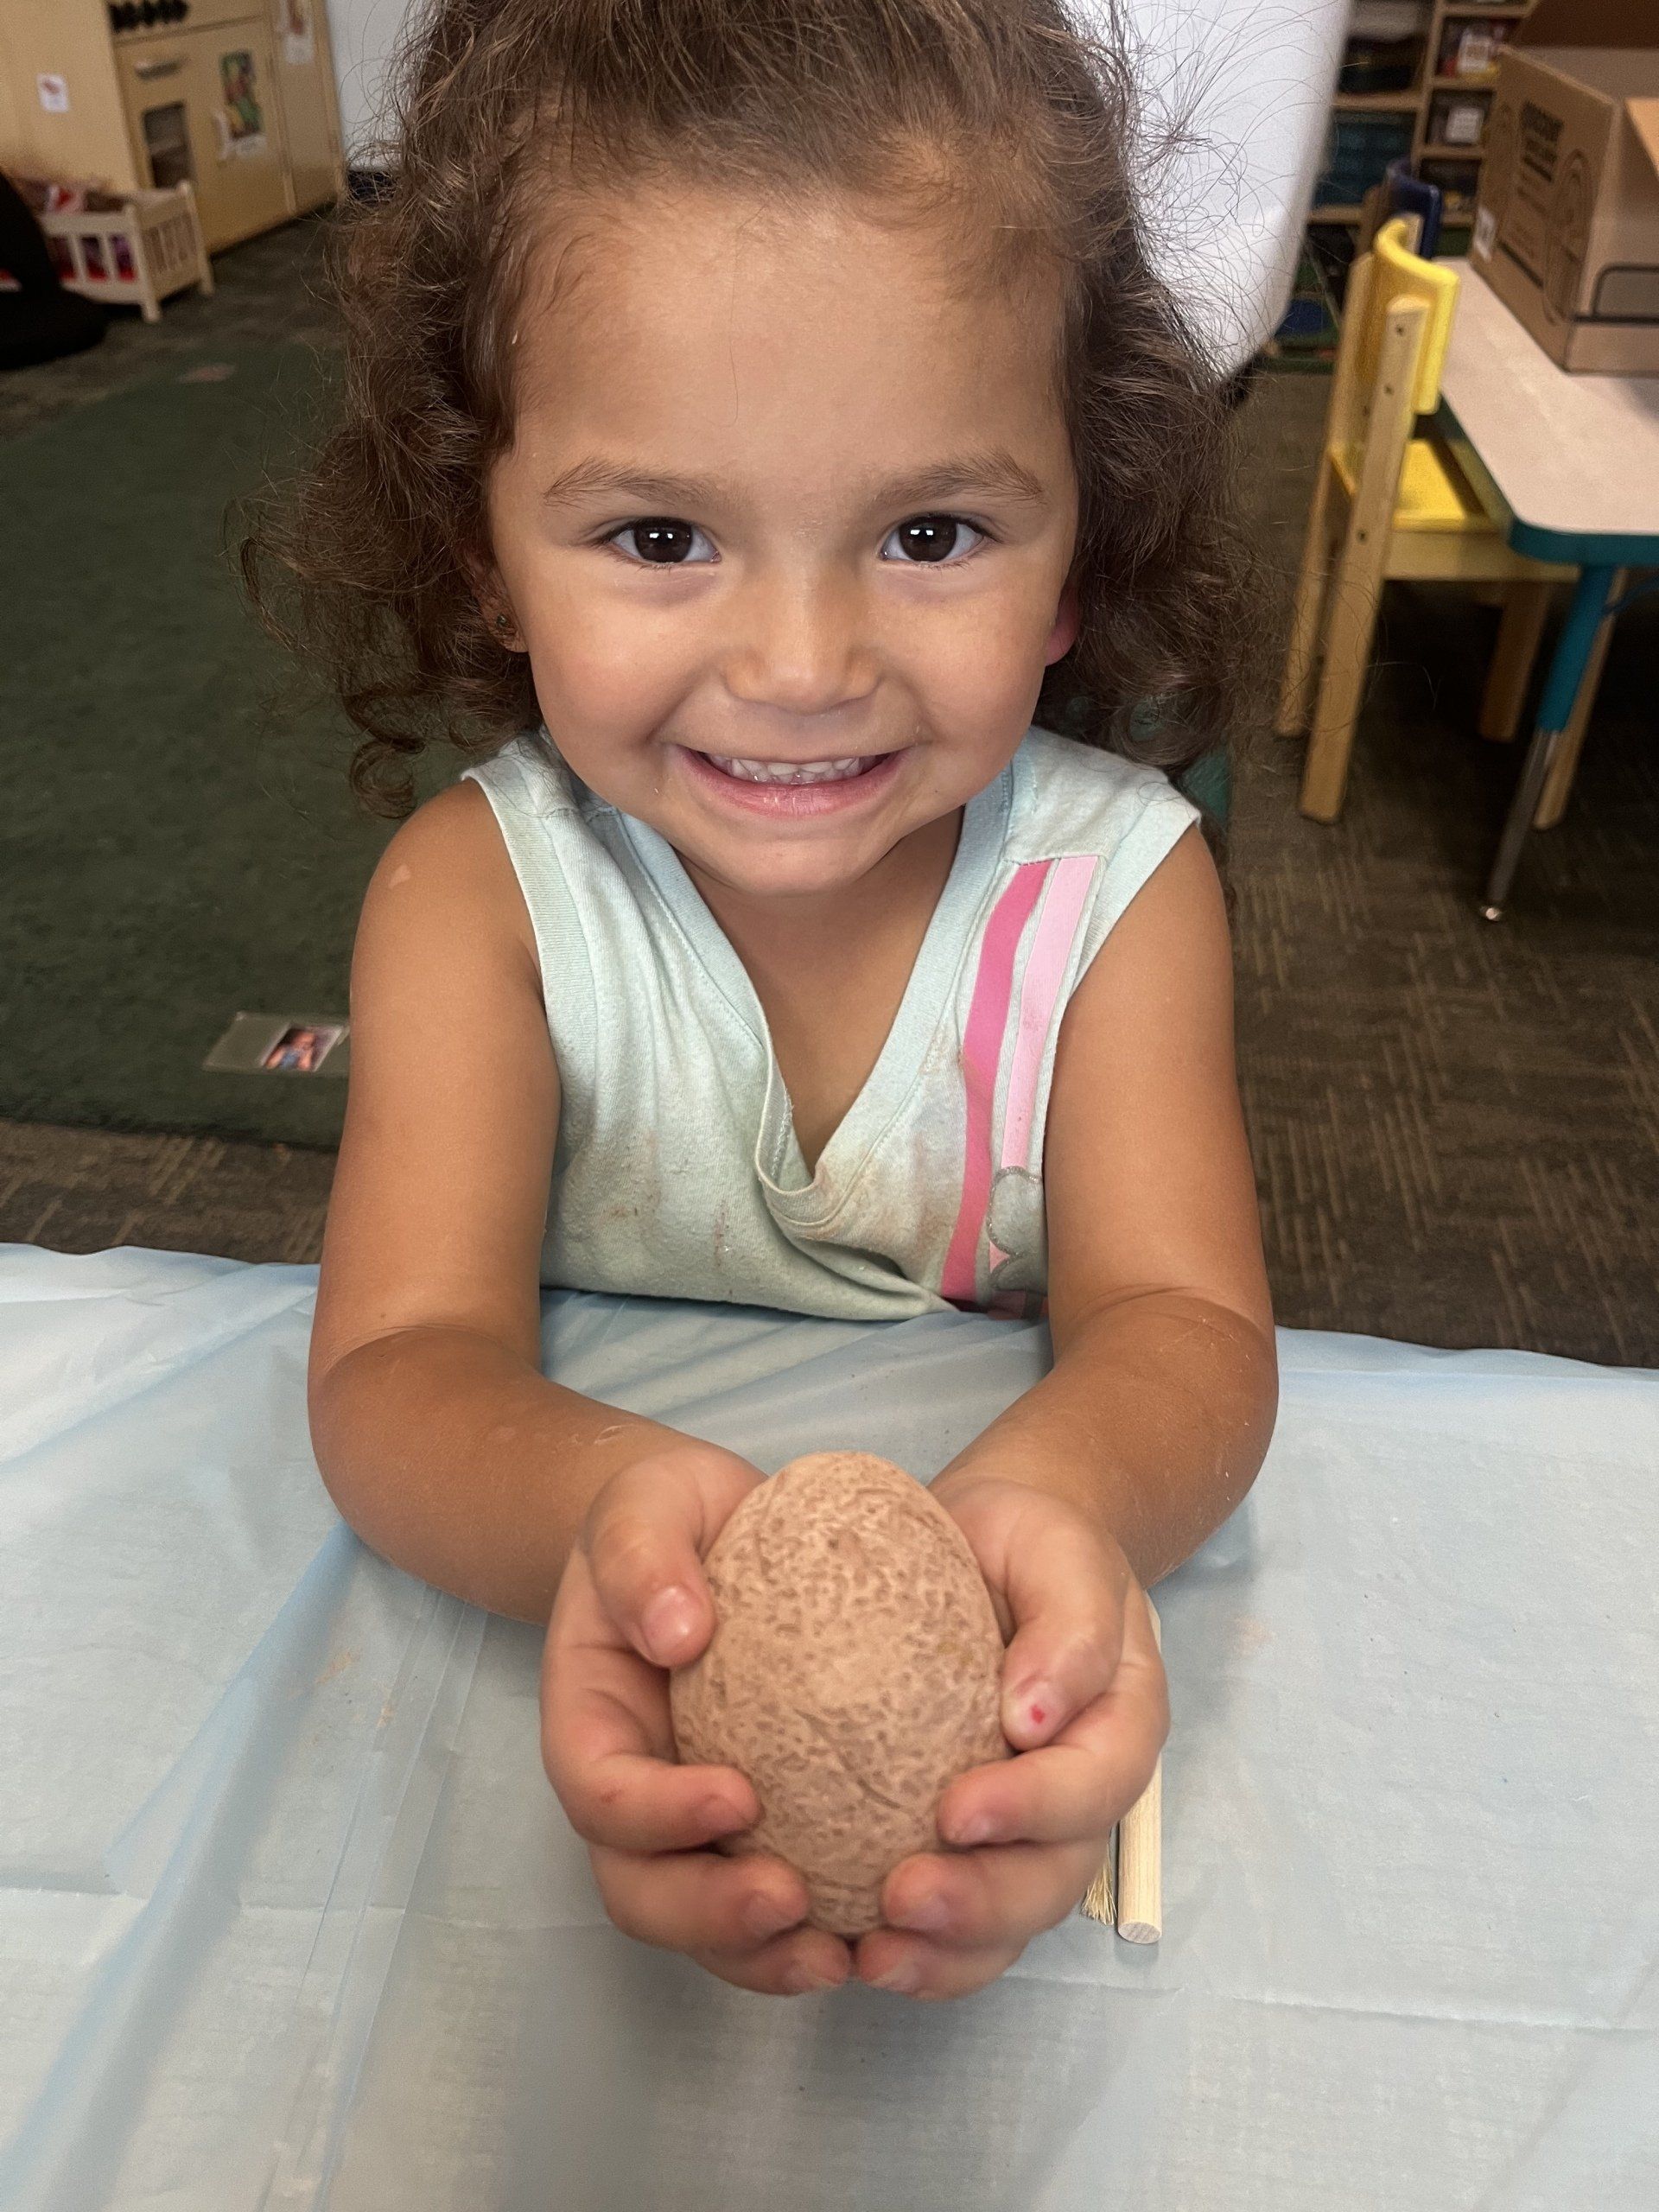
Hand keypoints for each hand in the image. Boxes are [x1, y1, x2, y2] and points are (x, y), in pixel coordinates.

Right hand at [540, 1441, 854, 1996]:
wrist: (710, 1529)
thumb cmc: (668, 1516)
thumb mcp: (644, 1505)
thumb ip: (645, 1558)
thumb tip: (678, 1632)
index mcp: (590, 1720)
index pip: (601, 1790)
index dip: (659, 1812)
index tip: (740, 1793)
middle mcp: (632, 1790)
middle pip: (640, 1889)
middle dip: (707, 1915)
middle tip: (791, 1900)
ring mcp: (688, 1822)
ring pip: (701, 1926)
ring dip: (760, 1954)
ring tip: (838, 1952)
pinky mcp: (756, 1831)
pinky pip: (768, 1908)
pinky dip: (809, 1937)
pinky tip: (876, 1932)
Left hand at [853, 1468, 1167, 2000]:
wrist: (992, 1549)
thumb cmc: (1030, 1546)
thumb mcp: (1061, 1553)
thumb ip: (1070, 1624)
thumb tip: (1037, 1713)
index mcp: (1119, 1725)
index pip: (1093, 1785)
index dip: (1033, 1810)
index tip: (955, 1810)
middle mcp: (1081, 1797)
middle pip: (1053, 1877)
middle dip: (983, 1903)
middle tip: (902, 1897)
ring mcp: (1027, 1834)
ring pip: (1008, 1922)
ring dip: (948, 1951)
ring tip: (874, 1955)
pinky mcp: (970, 1850)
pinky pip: (959, 1930)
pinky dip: (919, 1958)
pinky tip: (856, 1956)